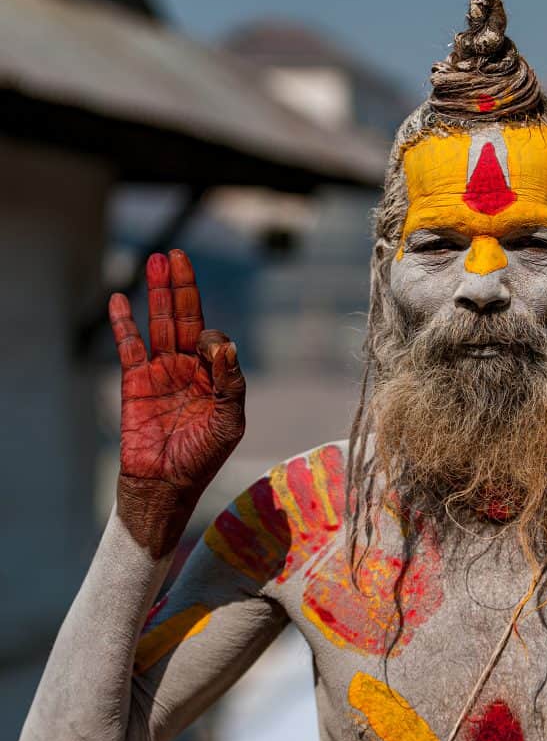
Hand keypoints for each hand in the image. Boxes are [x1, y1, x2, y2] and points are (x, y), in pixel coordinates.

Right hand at [108, 249, 244, 555]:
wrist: (165, 485)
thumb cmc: (202, 458)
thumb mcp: (229, 423)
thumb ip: (231, 383)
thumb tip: (225, 345)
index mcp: (214, 377)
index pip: (213, 340)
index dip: (212, 340)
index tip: (208, 353)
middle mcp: (187, 370)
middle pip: (185, 319)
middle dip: (182, 287)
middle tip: (177, 255)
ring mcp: (160, 373)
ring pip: (159, 324)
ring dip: (158, 294)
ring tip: (156, 260)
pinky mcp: (135, 383)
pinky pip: (128, 346)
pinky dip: (123, 323)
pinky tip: (121, 299)